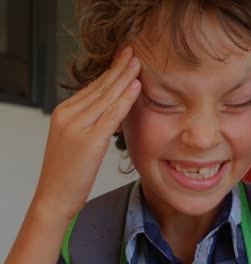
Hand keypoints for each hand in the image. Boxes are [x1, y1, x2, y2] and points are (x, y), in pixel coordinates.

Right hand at [33, 46, 140, 218]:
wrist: (55, 197)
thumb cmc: (68, 172)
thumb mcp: (76, 140)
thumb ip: (92, 122)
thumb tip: (115, 110)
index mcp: (64, 112)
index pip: (93, 87)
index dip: (111, 72)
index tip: (124, 59)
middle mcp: (68, 114)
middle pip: (100, 86)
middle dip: (119, 68)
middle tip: (134, 51)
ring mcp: (78, 126)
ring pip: (107, 96)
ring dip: (125, 77)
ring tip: (138, 62)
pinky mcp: (89, 139)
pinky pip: (112, 114)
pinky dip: (125, 99)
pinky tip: (136, 86)